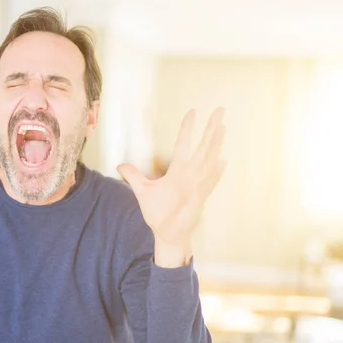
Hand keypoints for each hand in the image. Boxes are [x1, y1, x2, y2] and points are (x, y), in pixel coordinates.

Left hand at [117, 108, 225, 261]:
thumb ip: (133, 176)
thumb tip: (120, 164)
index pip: (183, 145)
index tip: (192, 111)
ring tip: (222, 127)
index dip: (187, 128)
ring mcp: (195, 185)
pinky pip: (207, 184)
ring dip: (215, 145)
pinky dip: (214, 174)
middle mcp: (189, 175)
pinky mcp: (197, 199)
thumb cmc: (158, 213)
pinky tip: (222, 161)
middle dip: (210, 129)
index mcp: (177, 171)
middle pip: (202, 147)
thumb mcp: (142, 191)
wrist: (165, 233)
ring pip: (208, 161)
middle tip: (220, 109)